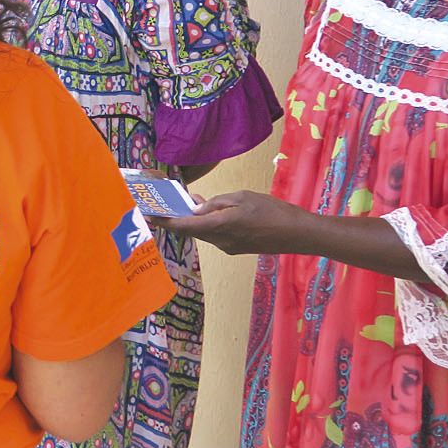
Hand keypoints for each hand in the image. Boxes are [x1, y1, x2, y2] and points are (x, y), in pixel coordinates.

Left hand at [154, 189, 310, 256]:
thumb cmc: (271, 211)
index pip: (184, 226)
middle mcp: (220, 242)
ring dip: (197, 220)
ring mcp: (229, 248)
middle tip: (170, 202)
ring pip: (205, 232)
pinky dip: (211, 224)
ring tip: (196, 200)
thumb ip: (216, 203)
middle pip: (192, 230)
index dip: (165, 221)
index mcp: (219, 227)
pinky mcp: (237, 249)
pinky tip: (215, 212)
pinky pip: (217, 235)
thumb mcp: (241, 198)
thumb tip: (197, 208)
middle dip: (180, 217)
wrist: (297, 234)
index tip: (150, 216)